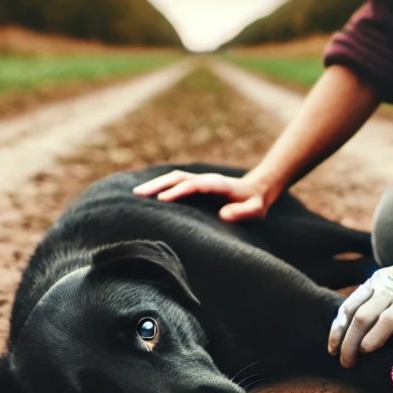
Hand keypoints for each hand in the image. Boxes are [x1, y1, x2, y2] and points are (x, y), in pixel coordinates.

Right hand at [133, 170, 270, 221]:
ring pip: (174, 178)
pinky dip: (160, 186)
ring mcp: (200, 180)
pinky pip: (176, 183)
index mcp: (219, 185)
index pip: (195, 186)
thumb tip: (224, 215)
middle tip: (138, 194)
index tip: (162, 199)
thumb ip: (243, 212)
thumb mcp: (256, 209)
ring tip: (136, 194)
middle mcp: (206, 179)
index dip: (180, 191)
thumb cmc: (255, 203)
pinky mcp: (196, 185)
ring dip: (155, 184)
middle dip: (159, 184)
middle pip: (179, 177)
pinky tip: (147, 194)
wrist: (257, 189)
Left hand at [327, 228, 392, 366]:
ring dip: (371, 340)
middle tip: (346, 362)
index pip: (350, 307)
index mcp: (380, 281)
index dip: (338, 330)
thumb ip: (378, 302)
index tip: (333, 350)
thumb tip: (357, 335)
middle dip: (349, 342)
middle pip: (363, 316)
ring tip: (363, 354)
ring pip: (386, 320)